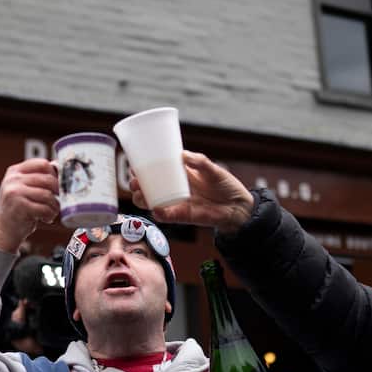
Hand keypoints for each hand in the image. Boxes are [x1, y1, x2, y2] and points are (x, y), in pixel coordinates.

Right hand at [0, 159, 59, 252]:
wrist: (4, 231)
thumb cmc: (18, 209)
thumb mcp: (23, 188)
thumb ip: (37, 178)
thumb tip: (59, 167)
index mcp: (15, 171)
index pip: (42, 164)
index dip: (55, 174)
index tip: (58, 185)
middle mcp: (13, 179)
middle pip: (48, 179)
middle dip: (58, 192)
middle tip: (57, 201)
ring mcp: (15, 192)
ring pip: (48, 195)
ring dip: (55, 206)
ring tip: (51, 212)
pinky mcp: (20, 207)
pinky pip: (45, 208)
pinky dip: (50, 215)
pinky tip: (46, 219)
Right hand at [132, 151, 254, 233]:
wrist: (238, 206)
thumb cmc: (226, 185)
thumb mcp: (212, 169)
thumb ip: (199, 161)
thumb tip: (183, 155)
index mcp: (179, 175)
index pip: (156, 172)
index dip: (142, 170)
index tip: (133, 166)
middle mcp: (174, 189)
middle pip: (149, 189)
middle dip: (136, 186)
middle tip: (134, 182)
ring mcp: (177, 203)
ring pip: (153, 203)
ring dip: (143, 200)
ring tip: (139, 195)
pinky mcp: (183, 215)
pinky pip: (167, 216)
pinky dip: (159, 213)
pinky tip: (155, 208)